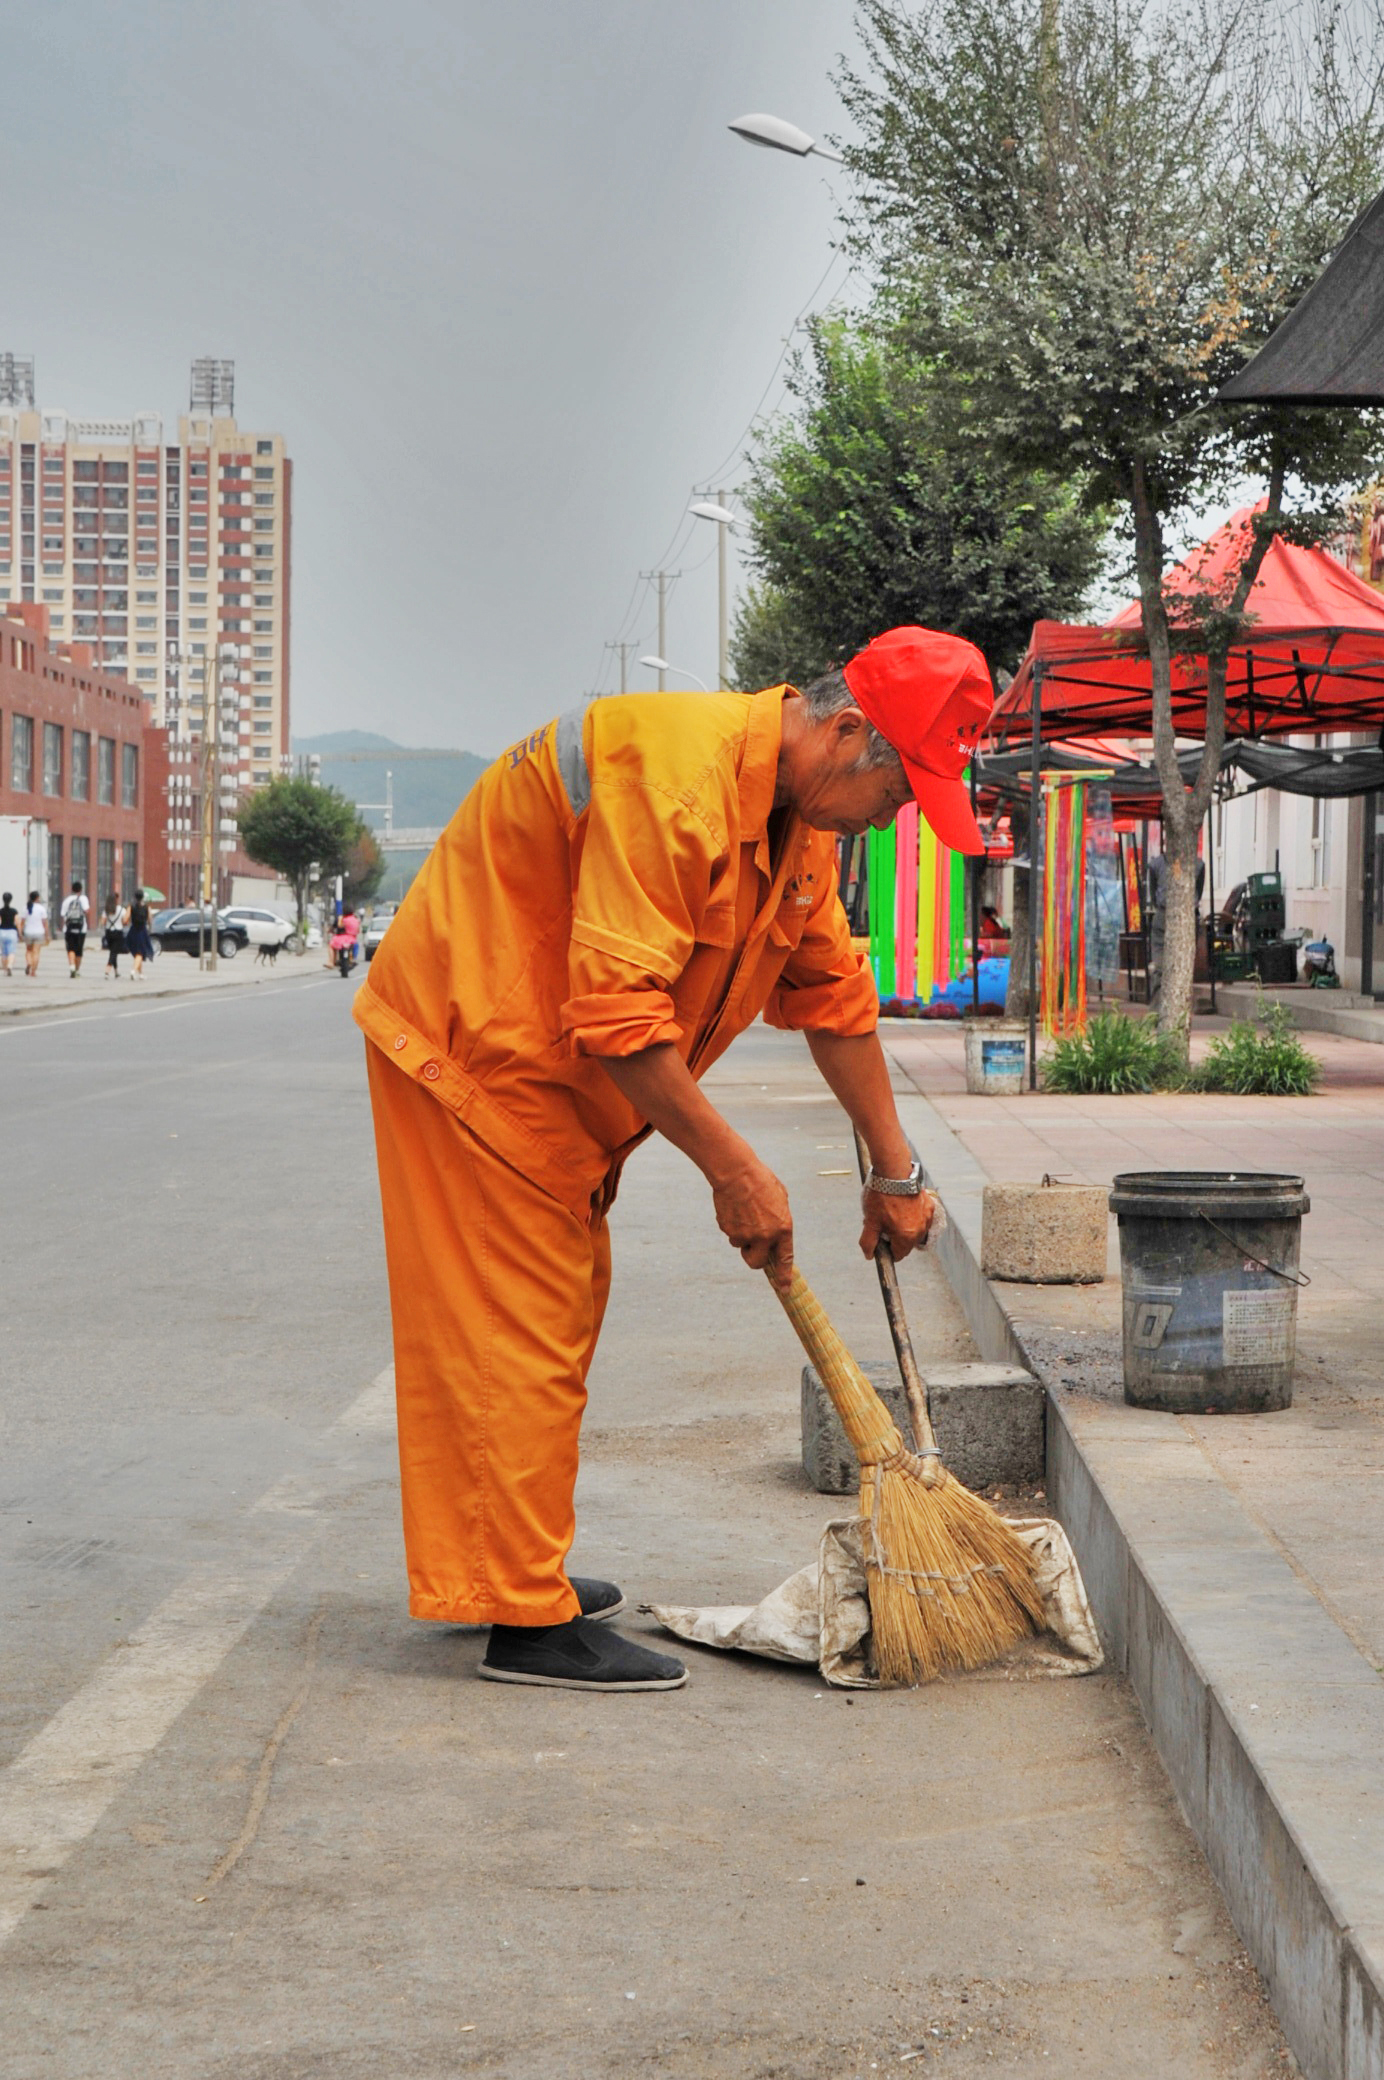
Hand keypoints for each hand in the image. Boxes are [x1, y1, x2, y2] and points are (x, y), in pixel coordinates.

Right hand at [711, 1152, 793, 1290]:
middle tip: (752, 1246)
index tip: (784, 1289)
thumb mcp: (780, 1198)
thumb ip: (780, 1219)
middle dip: (754, 1257)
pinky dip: (732, 1225)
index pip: (785, 1258)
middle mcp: (765, 1236)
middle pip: (757, 1262)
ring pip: (740, 1245)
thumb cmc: (761, 1181)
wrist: (736, 1172)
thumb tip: (775, 1231)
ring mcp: (745, 1235)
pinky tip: (734, 1208)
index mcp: (783, 1228)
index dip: (784, 1276)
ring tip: (743, 1213)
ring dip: (741, 1235)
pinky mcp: (729, 1230)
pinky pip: (730, 1234)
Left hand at [860, 1187, 935, 1262]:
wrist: (893, 1172)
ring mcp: (927, 1218)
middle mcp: (920, 1230)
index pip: (898, 1255)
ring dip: (905, 1227)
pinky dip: (913, 1215)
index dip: (887, 1249)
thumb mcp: (870, 1221)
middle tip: (883, 1222)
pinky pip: (921, 1218)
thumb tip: (869, 1255)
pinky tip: (902, 1205)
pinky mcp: (929, 1206)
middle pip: (907, 1244)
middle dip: (895, 1237)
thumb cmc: (881, 1196)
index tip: (880, 1238)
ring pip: (915, 1231)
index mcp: (906, 1237)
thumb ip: (868, 1241)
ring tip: (892, 1212)